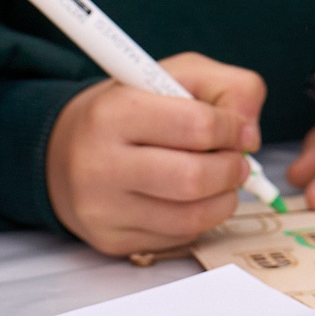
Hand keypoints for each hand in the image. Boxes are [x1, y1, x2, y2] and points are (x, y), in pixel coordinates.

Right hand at [47, 52, 265, 254]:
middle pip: (194, 179)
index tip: (239, 130)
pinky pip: (178, 237)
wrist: (63, 151)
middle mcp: (99, 164)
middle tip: (237, 161)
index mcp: (114, 112)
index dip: (234, 129)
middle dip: (232, 170)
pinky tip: (192, 199)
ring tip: (221, 180)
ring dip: (224, 199)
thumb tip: (250, 134)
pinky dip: (200, 219)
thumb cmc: (131, 109)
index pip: (198, 126)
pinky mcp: (110, 240)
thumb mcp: (176, 75)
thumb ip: (228, 88)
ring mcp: (102, 209)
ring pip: (191, 217)